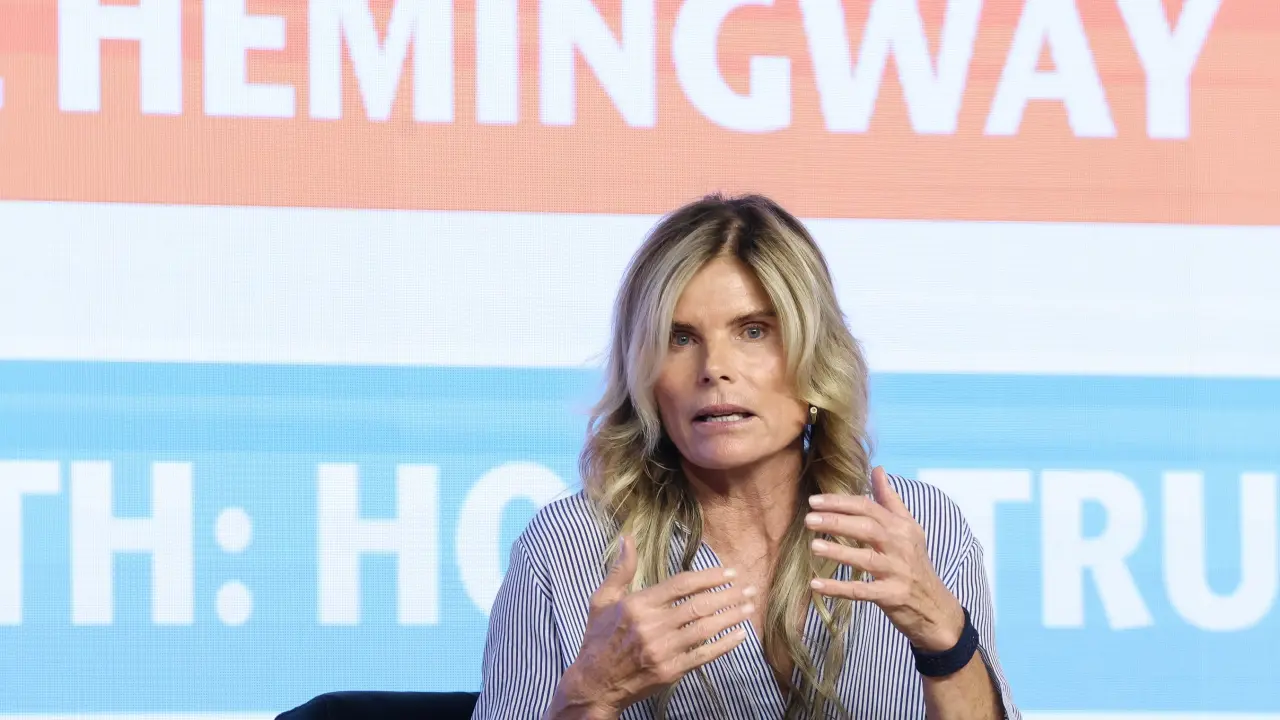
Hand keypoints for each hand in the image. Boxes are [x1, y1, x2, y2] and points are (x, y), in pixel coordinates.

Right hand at [549, 535, 753, 717]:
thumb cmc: (598, 638)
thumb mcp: (602, 600)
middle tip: (749, 588)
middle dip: (728, 595)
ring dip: (730, 617)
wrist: (594, 683)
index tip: (729, 573)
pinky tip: (739, 635)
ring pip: (705, 629)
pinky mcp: (670, 672)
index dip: (708, 577)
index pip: (681, 585)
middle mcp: (652, 626)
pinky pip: (703, 655)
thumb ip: (620, 570)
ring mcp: (662, 650)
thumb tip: (627, 538)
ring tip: (749, 607)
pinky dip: (724, 645)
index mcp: (638, 605)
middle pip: (698, 606)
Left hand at [804, 466, 965, 652]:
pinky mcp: (892, 596)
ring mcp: (897, 572)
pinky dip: (838, 588)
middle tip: (808, 519)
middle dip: (836, 522)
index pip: (868, 507)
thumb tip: (878, 469)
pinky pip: (861, 591)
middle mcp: (900, 546)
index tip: (814, 500)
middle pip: (866, 528)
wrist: (935, 607)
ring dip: (838, 553)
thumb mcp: (909, 529)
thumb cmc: (915, 563)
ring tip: (813, 546)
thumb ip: (890, 499)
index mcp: (901, 527)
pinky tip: (816, 584)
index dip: (840, 502)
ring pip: (865, 559)